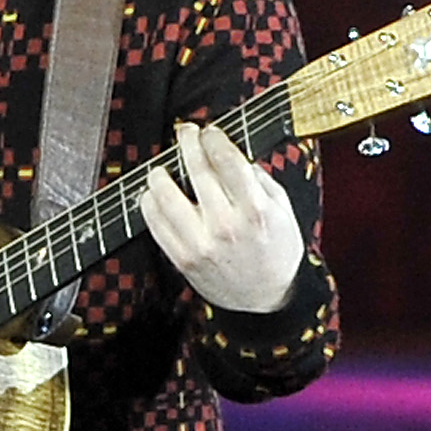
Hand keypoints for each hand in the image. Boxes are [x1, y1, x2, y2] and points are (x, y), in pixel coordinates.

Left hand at [136, 119, 304, 315]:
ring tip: (161, 168)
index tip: (208, 131)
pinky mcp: (182, 259)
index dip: (213, 139)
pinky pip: (155, 225)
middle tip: (184, 134)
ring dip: (160, 174)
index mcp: (254, 210)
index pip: (226, 160)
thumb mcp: (281, 209)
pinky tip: (152, 195)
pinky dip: (150, 204)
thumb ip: (258, 179)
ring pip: (166, 197)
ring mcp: (200, 244)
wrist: (265, 299)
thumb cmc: (277, 251)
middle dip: (187, 145)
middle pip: (196, 172)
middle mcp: (225, 226)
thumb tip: (231, 153)